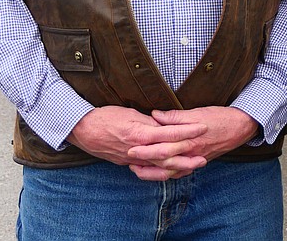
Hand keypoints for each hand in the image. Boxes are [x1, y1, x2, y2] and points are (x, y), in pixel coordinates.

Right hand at [67, 105, 208, 180]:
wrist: (82, 129)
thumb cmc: (105, 116)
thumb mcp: (130, 112)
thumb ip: (149, 120)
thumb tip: (165, 122)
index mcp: (140, 132)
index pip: (169, 133)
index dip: (187, 130)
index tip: (203, 127)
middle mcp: (137, 148)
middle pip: (167, 156)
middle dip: (186, 158)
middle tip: (203, 158)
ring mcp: (131, 158)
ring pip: (157, 167)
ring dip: (176, 169)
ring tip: (192, 168)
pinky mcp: (126, 163)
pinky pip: (146, 171)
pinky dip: (160, 173)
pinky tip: (170, 173)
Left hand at [123, 106, 259, 179]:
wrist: (240, 128)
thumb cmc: (219, 117)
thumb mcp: (197, 112)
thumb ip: (175, 117)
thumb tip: (155, 115)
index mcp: (188, 139)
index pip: (162, 144)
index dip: (145, 145)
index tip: (130, 144)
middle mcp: (189, 152)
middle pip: (162, 159)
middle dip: (144, 160)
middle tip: (128, 158)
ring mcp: (194, 159)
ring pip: (170, 170)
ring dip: (152, 171)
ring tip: (137, 169)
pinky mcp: (197, 162)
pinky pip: (180, 172)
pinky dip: (167, 174)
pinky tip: (158, 173)